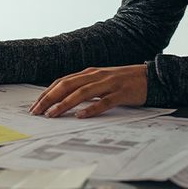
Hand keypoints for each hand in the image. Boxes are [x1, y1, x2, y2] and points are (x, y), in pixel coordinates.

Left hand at [29, 64, 147, 118]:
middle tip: (37, 112)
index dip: (47, 93)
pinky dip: (91, 108)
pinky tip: (81, 116)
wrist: (151, 77)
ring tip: (52, 115)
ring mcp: (109, 84)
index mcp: (91, 72)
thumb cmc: (125, 81)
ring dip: (65, 104)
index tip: (35, 105)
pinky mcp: (122, 93)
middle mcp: (97, 76)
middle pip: (68, 85)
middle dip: (50, 98)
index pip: (63, 81)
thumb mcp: (103, 81)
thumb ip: (86, 87)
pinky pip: (104, 101)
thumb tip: (65, 99)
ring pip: (82, 92)